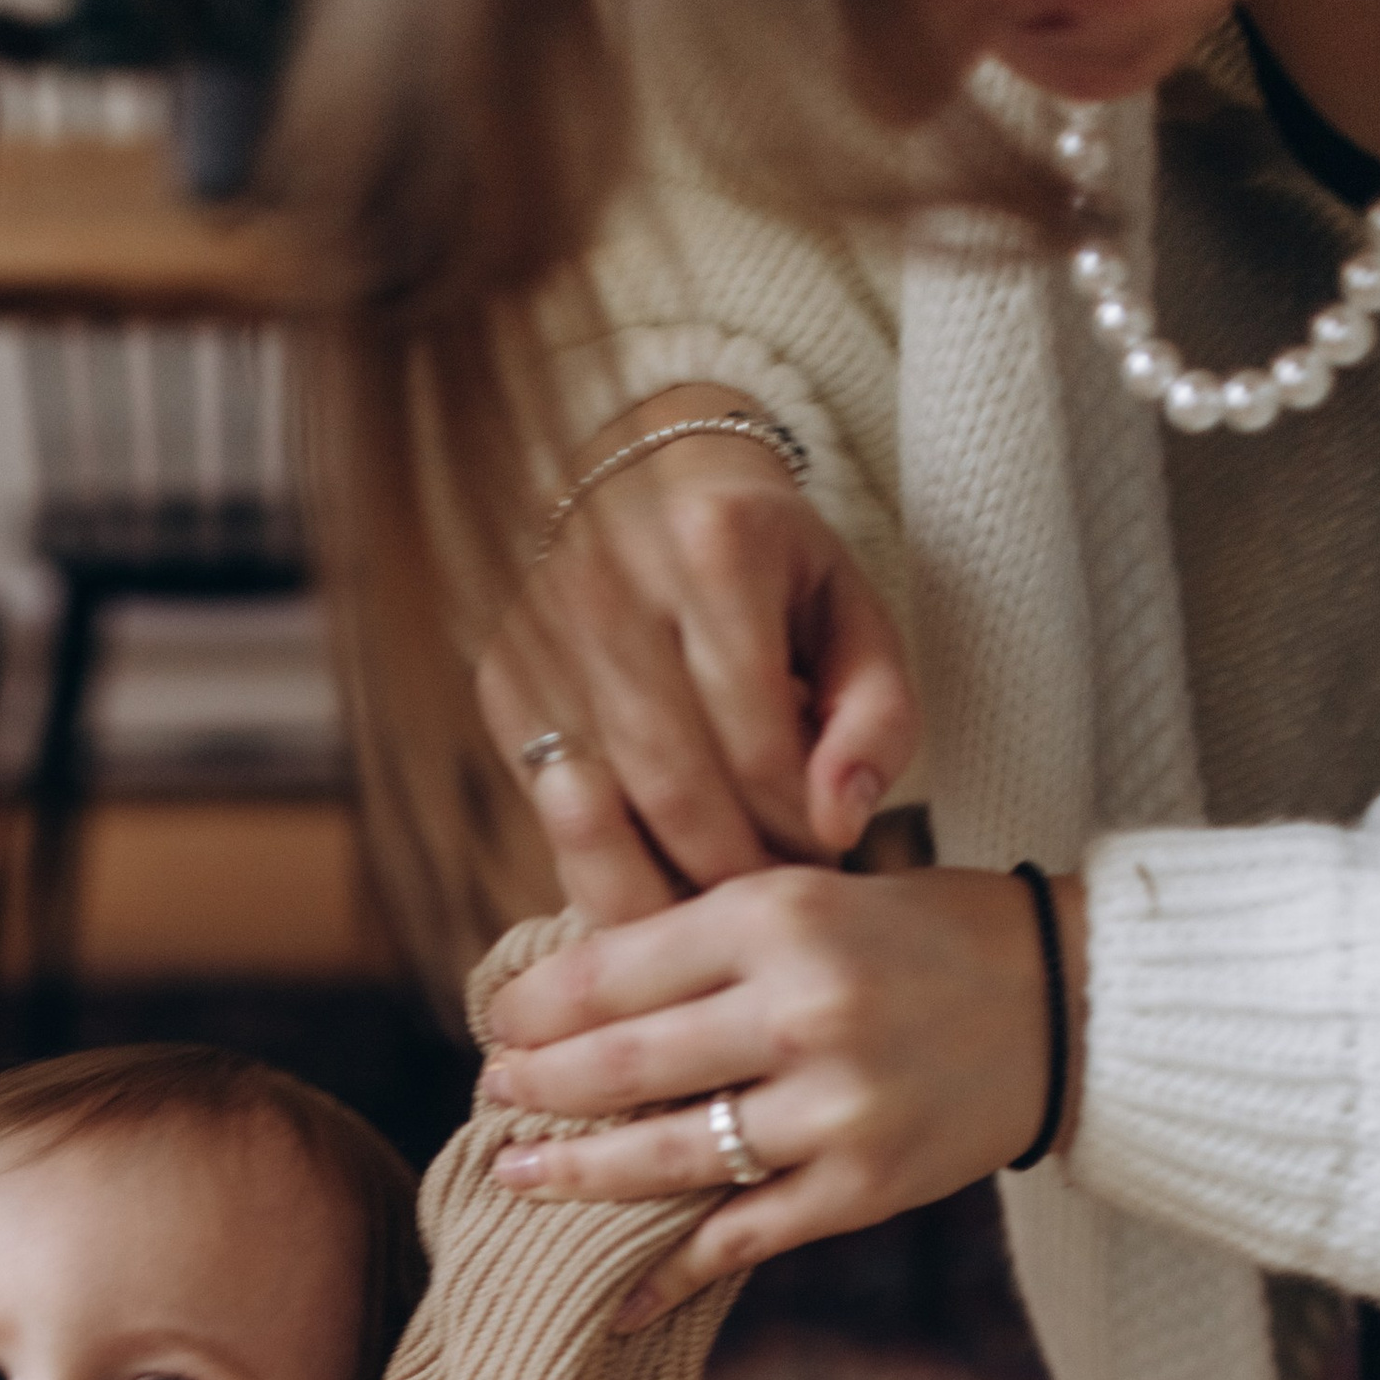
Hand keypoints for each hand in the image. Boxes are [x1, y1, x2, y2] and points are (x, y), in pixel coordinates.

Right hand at [477, 388, 918, 925]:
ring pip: (606, 819)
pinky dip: (615, 853)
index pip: (758, 752)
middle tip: (774, 894)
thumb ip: (878, 720)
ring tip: (724, 886)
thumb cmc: (774, 568)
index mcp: (717, 552)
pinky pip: (560, 810)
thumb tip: (839, 825)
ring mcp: (541, 637)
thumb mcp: (857, 619)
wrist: (652, 485)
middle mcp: (612, 588)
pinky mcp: (502, 682)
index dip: (797, 833)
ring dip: (670, 879)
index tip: (826, 855)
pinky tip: (662, 847)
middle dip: (732, 871)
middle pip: (675, 795)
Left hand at [482, 865, 1083, 1322]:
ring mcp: (833, 1109)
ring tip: (514, 1174)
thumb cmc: (919, 936)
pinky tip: (609, 1302)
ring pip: (665, 1156)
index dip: (534, 1006)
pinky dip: (665, 1279)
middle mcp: (803, 1010)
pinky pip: (736, 1241)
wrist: (1066, 1002)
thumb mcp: (811, 894)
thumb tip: (568, 993)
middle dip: (537, 1086)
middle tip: (491, 1094)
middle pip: (621, 1064)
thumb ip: (704, 940)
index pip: (612, 970)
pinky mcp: (861, 1188)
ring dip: (573, 1175)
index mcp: (778, 917)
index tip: (496, 1022)